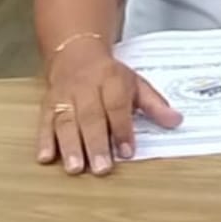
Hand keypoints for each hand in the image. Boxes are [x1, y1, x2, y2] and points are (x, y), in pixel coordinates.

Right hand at [37, 42, 181, 175]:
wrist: (75, 53)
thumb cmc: (109, 75)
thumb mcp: (135, 83)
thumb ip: (154, 105)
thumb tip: (176, 121)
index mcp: (111, 80)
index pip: (116, 106)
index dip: (122, 129)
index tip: (127, 151)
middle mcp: (86, 88)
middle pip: (90, 116)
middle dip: (96, 143)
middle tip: (101, 168)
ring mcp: (65, 96)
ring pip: (66, 121)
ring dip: (69, 145)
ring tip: (75, 168)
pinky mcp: (48, 104)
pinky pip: (44, 121)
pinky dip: (43, 140)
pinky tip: (45, 157)